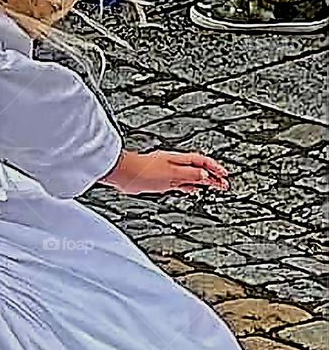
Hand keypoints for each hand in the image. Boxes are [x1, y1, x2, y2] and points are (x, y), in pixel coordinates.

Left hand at [103, 149, 228, 195]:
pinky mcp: (160, 180)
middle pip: (199, 169)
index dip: (216, 169)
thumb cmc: (142, 171)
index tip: (225, 177)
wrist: (123, 174)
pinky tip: (192, 190)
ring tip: (213, 187)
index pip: (203, 162)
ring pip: (190, 176)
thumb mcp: (170, 174)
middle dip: (213, 177)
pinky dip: (189, 186)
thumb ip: (188, 175)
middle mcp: (174, 164)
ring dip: (203, 181)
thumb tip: (204, 176)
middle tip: (224, 185)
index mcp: (179, 159)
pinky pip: (179, 182)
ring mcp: (167, 172)